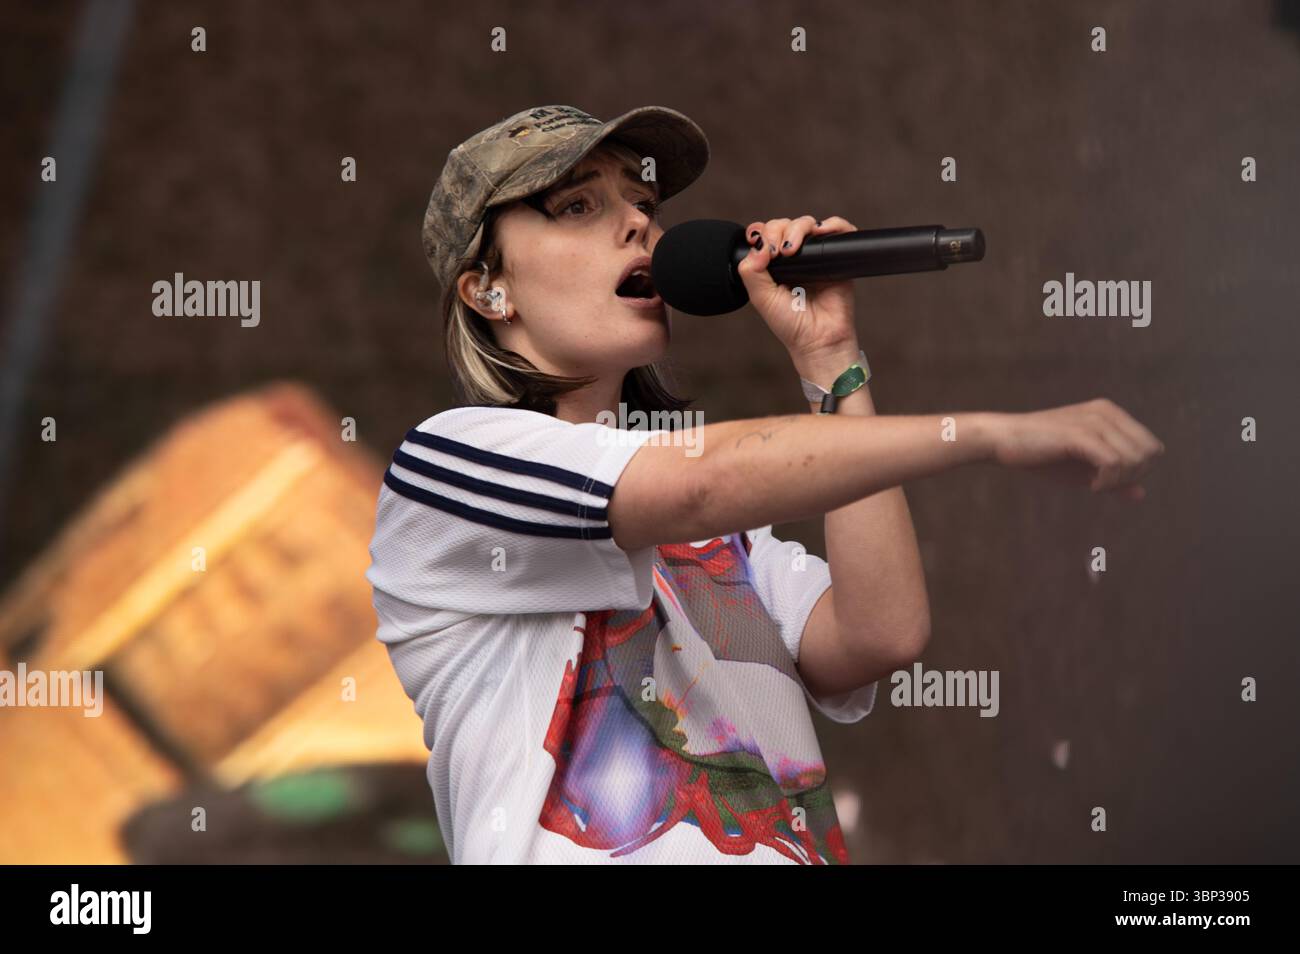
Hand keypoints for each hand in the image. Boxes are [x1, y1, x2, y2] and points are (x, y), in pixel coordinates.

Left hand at [736, 214, 858, 359]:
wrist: (819, 340)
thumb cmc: (791, 324)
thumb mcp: (761, 298)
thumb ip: (751, 272)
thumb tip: (758, 245)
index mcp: (774, 265)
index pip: (766, 235)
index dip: (761, 231)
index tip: (758, 241)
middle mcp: (796, 257)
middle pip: (785, 225)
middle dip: (777, 231)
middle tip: (777, 252)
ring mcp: (817, 256)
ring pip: (808, 224)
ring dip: (798, 228)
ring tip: (792, 249)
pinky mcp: (838, 257)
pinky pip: (840, 230)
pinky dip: (833, 224)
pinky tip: (821, 232)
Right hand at [985, 398, 1165, 500]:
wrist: (1001, 442)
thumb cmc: (1040, 457)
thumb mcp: (1082, 471)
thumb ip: (1113, 479)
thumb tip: (1141, 494)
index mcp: (1111, 414)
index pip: (1153, 447)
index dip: (1139, 472)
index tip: (1111, 482)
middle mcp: (1107, 412)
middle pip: (1151, 452)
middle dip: (1134, 476)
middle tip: (1105, 486)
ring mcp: (1094, 421)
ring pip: (1135, 459)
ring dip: (1119, 481)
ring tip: (1096, 486)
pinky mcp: (1079, 434)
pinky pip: (1114, 463)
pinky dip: (1107, 482)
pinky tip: (1091, 487)